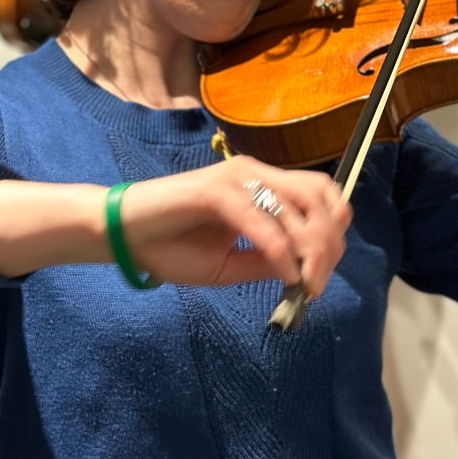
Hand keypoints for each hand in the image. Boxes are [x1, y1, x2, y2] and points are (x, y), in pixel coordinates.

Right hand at [0, 158, 350, 294]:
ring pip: (297, 205)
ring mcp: (236, 178)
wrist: (123, 238)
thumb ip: (268, 262)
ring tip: (306, 283)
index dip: (334, 230)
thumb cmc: (171, 247)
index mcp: (262, 184)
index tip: (323, 272)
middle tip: (318, 285)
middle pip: (318, 197)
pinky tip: (285, 275)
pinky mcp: (216, 192)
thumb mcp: (231, 263)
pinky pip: (262, 221)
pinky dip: (280, 250)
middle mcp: (254, 173)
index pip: (320, 193)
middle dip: (329, 243)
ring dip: (312, 247)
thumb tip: (305, 271)